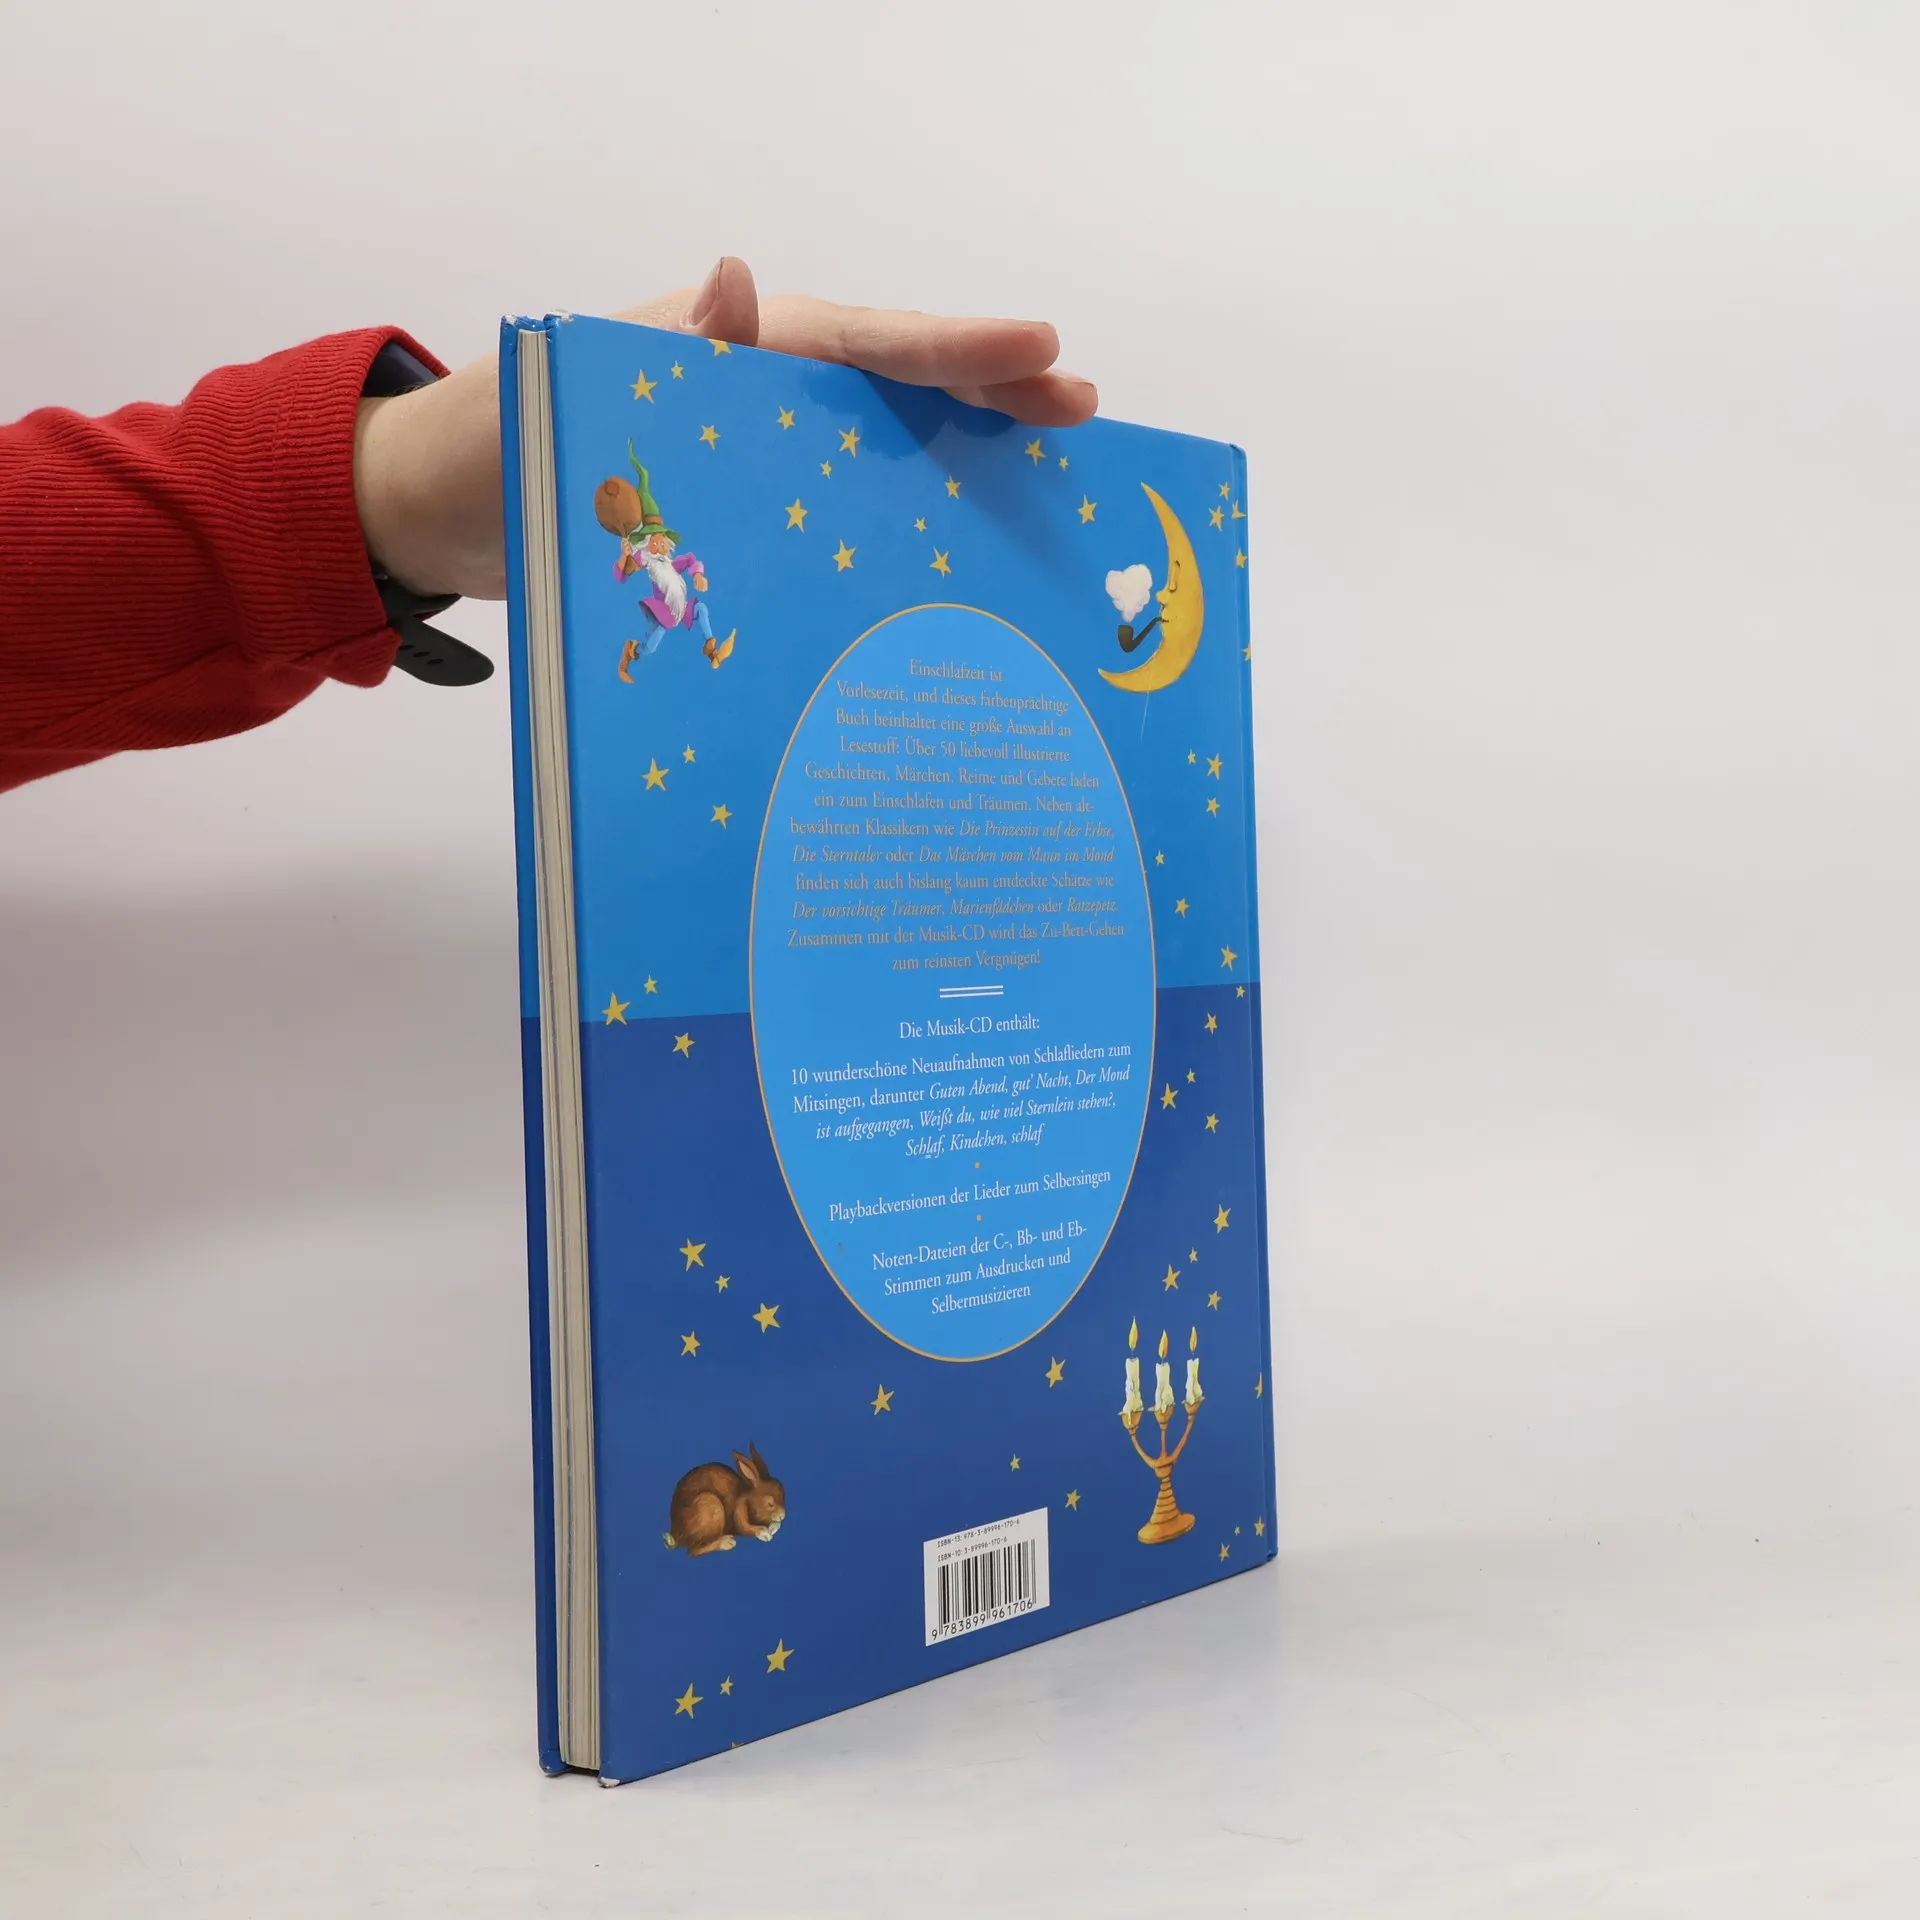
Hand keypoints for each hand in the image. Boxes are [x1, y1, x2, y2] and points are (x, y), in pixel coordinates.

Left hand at [354, 257, 1097, 600]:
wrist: (440, 517)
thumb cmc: (498, 441)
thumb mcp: (572, 389)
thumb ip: (662, 347)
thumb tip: (738, 283)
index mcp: (738, 351)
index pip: (868, 342)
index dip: (957, 350)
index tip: (1043, 352)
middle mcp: (763, 398)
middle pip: (899, 390)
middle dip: (991, 396)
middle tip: (1081, 410)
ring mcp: (760, 459)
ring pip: (882, 452)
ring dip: (962, 464)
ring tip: (1047, 484)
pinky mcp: (746, 516)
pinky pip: (841, 515)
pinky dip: (901, 527)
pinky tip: (951, 567)